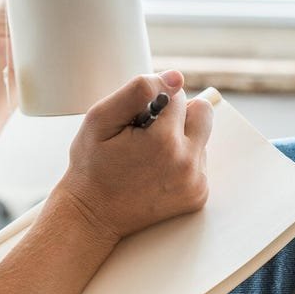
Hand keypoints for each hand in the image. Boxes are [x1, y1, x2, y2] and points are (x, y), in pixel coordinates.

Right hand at [53, 70, 213, 242]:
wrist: (92, 216)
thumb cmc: (92, 167)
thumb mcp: (100, 120)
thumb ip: (138, 91)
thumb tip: (176, 77)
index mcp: (165, 141)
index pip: (177, 94)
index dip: (153, 102)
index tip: (136, 121)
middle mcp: (188, 163)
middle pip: (203, 112)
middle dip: (178, 116)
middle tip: (149, 134)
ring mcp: (196, 182)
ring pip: (201, 138)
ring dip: (179, 140)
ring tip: (147, 159)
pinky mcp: (199, 195)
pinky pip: (200, 162)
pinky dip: (182, 162)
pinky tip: (156, 173)